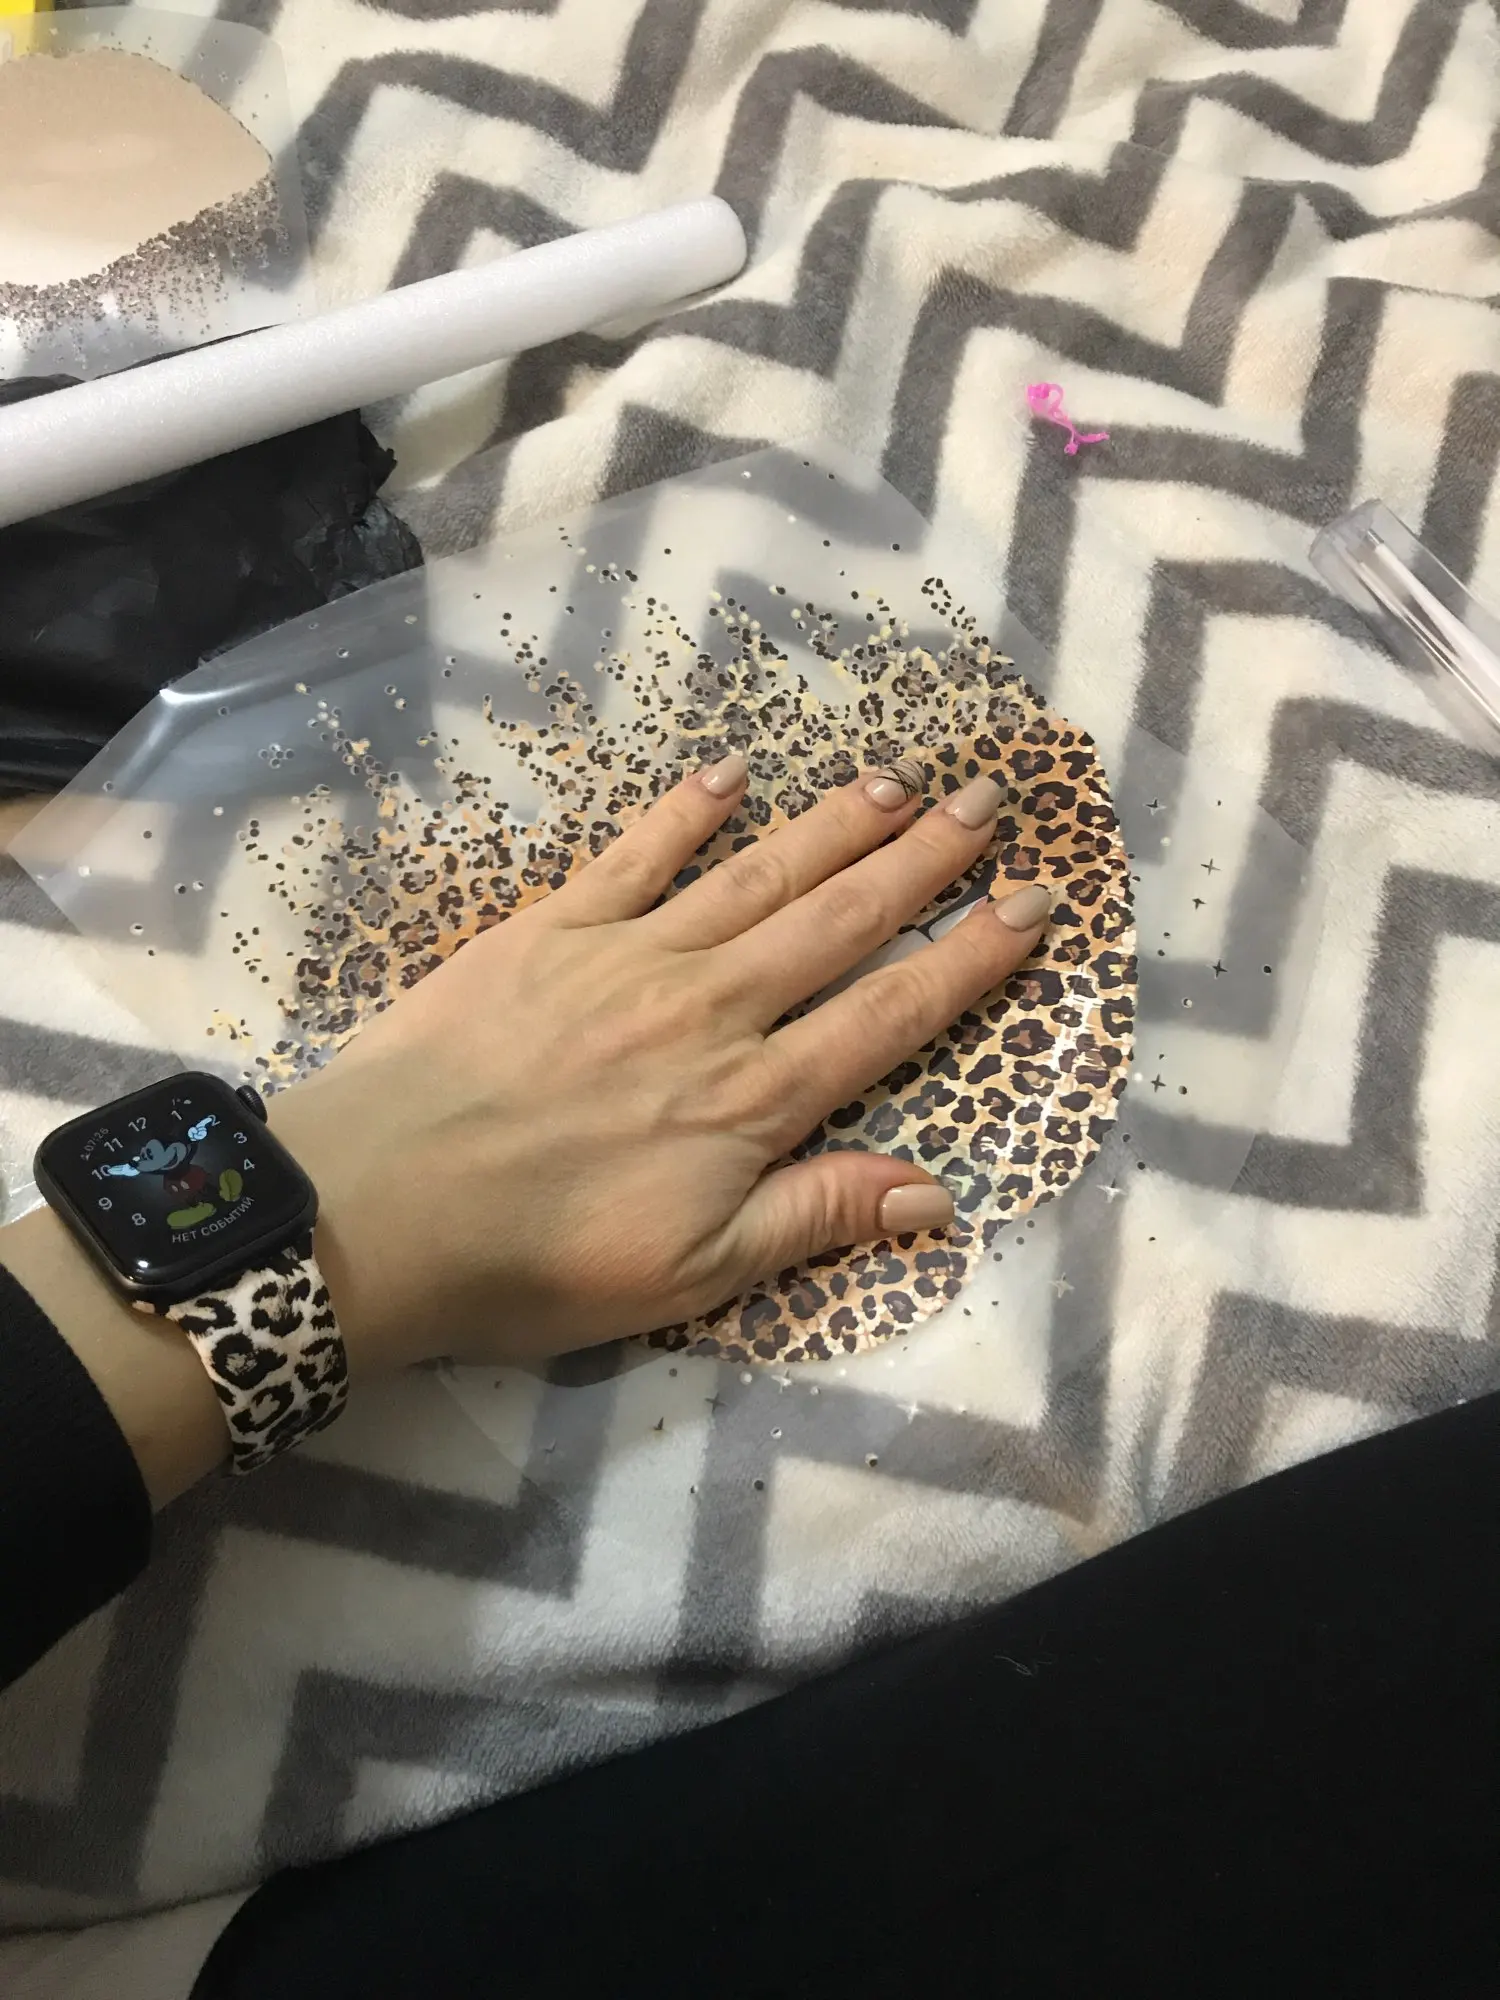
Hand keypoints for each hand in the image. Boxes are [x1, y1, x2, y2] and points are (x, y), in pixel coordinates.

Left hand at [270, 750, 1051, 1373]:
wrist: (380, 1206)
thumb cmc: (538, 1260)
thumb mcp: (694, 1273)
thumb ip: (814, 1218)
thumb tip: (937, 1191)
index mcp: (754, 1099)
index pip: (891, 1012)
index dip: (971, 957)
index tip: (1033, 901)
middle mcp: (712, 1008)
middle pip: (840, 921)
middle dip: (924, 860)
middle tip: (990, 797)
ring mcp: (631, 958)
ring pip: (757, 876)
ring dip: (834, 827)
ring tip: (898, 780)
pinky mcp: (550, 931)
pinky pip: (634, 856)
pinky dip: (686, 814)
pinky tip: (731, 778)